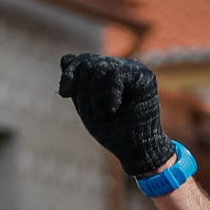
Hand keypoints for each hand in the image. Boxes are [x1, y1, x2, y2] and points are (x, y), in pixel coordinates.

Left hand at [57, 52, 175, 178]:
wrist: (136, 149)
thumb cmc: (113, 131)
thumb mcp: (87, 107)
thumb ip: (77, 85)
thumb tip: (65, 60)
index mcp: (107, 73)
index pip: (81, 60)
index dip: (70, 74)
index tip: (64, 93)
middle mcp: (121, 67)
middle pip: (88, 64)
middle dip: (82, 91)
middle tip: (92, 114)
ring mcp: (133, 69)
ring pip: (100, 69)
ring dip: (94, 97)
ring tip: (101, 115)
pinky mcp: (144, 76)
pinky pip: (116, 75)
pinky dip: (109, 95)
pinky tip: (112, 109)